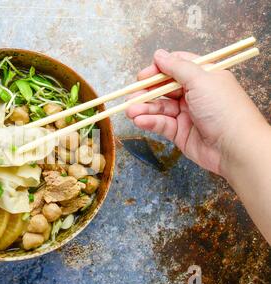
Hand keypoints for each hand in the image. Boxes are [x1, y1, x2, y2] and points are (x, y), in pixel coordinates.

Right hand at [125, 49, 265, 176]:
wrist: (235, 147)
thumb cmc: (224, 109)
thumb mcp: (200, 80)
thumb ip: (176, 67)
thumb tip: (159, 54)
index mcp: (204, 77)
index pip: (176, 67)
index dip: (158, 69)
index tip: (144, 75)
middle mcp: (195, 94)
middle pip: (164, 88)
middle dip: (146, 91)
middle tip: (131, 95)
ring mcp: (186, 114)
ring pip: (159, 107)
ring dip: (143, 108)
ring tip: (130, 111)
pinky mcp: (180, 132)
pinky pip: (161, 123)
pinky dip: (149, 121)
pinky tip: (139, 120)